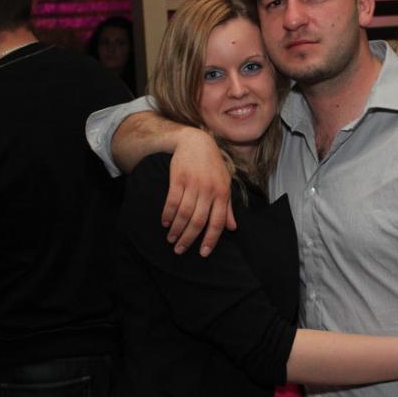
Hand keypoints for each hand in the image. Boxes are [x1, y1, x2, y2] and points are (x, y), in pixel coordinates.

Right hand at [162, 128, 235, 255]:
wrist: (197, 142)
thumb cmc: (213, 167)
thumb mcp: (225, 184)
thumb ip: (228, 207)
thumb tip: (232, 228)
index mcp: (222, 194)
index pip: (217, 222)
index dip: (210, 240)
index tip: (202, 253)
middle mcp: (209, 190)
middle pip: (198, 221)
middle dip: (188, 239)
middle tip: (179, 250)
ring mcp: (193, 184)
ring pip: (184, 214)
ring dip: (176, 229)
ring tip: (171, 239)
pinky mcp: (178, 178)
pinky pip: (172, 201)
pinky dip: (167, 215)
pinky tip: (165, 223)